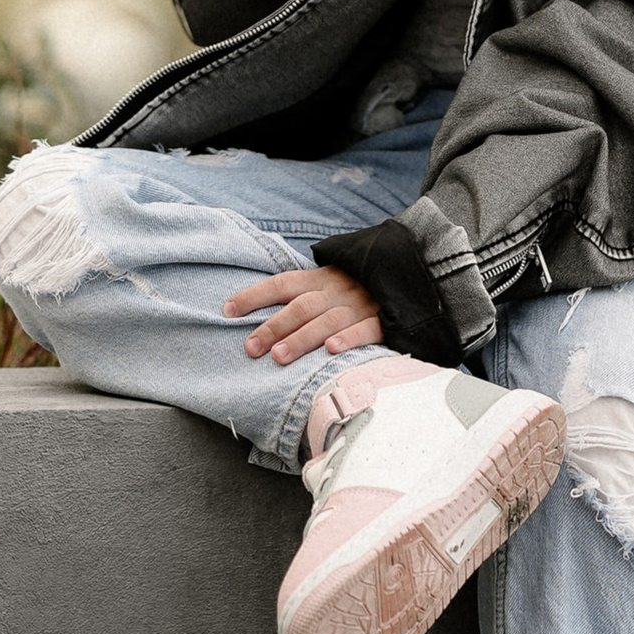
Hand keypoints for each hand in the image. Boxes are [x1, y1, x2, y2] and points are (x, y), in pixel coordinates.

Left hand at [224, 263, 381, 362]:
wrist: (405, 276)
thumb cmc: (354, 288)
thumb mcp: (327, 282)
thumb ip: (298, 295)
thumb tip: (254, 309)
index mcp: (319, 279)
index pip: (281, 283)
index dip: (254, 295)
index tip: (228, 310)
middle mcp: (336, 291)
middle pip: (301, 307)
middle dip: (274, 327)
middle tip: (251, 347)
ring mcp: (359, 306)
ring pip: (327, 321)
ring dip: (302, 338)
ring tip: (279, 356)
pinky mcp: (382, 320)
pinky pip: (365, 330)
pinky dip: (349, 340)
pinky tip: (331, 351)